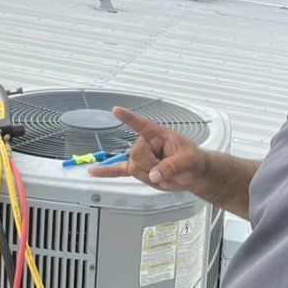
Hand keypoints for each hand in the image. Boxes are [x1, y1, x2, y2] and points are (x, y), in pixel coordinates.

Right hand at [88, 106, 208, 191]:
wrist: (192, 172)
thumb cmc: (193, 160)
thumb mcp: (188, 161)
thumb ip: (172, 167)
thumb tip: (154, 175)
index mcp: (159, 135)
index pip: (142, 125)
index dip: (129, 118)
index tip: (116, 110)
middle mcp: (147, 143)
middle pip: (136, 155)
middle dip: (151, 166)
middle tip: (167, 169)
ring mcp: (141, 156)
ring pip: (133, 168)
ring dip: (148, 176)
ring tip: (162, 174)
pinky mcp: (139, 169)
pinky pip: (119, 170)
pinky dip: (106, 171)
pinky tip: (94, 172)